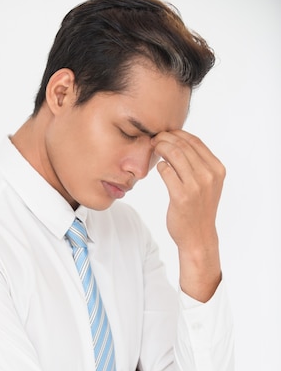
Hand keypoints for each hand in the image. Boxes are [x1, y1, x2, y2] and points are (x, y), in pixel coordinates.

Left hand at [151, 130, 224, 301]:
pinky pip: (166, 171)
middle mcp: (209, 175)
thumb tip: (180, 142)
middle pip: (183, 145)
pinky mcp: (181, 195)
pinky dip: (159, 165)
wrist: (198, 236)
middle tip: (154, 139)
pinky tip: (157, 168)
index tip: (166, 133)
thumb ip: (199, 165)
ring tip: (153, 148)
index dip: (178, 133)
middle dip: (166, 137)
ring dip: (160, 147)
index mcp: (217, 169)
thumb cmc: (199, 209)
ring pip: (174, 154)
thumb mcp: (208, 184)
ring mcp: (196, 185)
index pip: (195, 141)